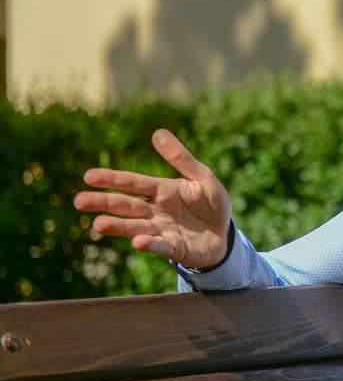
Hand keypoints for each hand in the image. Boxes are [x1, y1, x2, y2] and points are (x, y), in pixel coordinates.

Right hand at [74, 129, 231, 268]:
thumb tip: (157, 132)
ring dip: (118, 226)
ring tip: (97, 224)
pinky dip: (149, 244)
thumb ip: (181, 158)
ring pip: (136, 226)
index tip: (89, 176)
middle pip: (126, 205)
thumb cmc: (212, 203)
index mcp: (162, 190)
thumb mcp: (202, 177)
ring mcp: (163, 230)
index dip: (112, 179)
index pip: (133, 183)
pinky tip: (137, 241)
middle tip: (79, 201)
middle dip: (104, 202)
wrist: (225, 234)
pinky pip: (160, 246)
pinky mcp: (174, 248)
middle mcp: (157, 210)